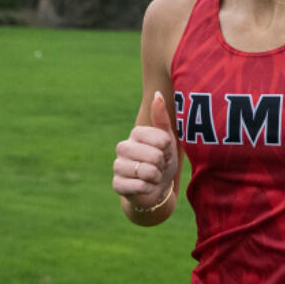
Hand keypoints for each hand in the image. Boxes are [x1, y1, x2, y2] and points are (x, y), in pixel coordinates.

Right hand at [113, 91, 177, 207]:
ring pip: (147, 172)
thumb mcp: (167, 139)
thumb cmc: (163, 160)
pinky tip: (145, 186)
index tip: (164, 152)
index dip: (168, 150)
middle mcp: (123, 147)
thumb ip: (161, 118)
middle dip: (162, 165)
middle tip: (158, 166)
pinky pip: (140, 186)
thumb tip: (156, 95)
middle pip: (155, 156)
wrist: (157, 187)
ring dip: (156, 177)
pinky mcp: (117, 184)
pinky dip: (148, 189)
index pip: (161, 140)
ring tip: (152, 176)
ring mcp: (117, 166)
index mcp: (136, 134)